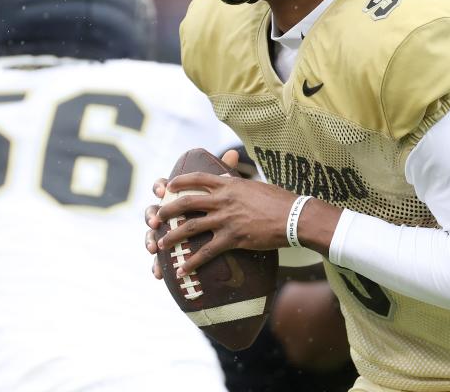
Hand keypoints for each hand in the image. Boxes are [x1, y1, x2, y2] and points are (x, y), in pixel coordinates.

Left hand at [144, 149, 298, 276]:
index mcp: (229, 185)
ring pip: (190, 228)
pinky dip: (192, 262)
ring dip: (172, 236)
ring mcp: (226, 219)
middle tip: (156, 218)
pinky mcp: (233, 238)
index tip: (168, 186)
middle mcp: (224, 200)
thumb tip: (229, 178)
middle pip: (186, 203)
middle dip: (167, 211)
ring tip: (160, 245)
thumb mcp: (255, 185)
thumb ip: (238, 184)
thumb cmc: (279, 200)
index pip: (198, 179)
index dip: (180, 182)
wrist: (294, 217)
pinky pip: (206, 252)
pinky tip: (181, 270)